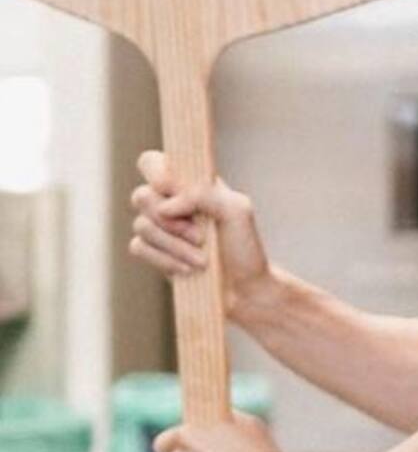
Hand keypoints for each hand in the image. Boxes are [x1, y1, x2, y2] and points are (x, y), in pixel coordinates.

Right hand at [129, 151, 271, 317]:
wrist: (243, 289)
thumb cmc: (244, 245)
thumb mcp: (236, 211)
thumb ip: (204, 195)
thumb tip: (166, 205)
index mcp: (192, 183)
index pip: (154, 162)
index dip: (155, 171)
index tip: (170, 188)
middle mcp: (172, 201)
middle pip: (141, 195)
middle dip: (169, 220)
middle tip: (200, 234)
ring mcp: (160, 227)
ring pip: (141, 225)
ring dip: (174, 245)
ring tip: (202, 258)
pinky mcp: (153, 253)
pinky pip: (138, 248)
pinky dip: (164, 260)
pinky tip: (188, 269)